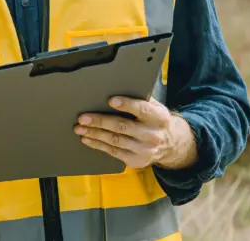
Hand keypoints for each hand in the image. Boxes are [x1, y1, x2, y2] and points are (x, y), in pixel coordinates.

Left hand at [74, 96, 197, 169]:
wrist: (169, 144)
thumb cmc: (153, 119)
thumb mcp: (154, 107)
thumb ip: (140, 98)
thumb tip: (114, 87)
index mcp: (159, 117)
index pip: (142, 109)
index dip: (127, 105)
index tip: (110, 100)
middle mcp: (153, 135)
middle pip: (123, 126)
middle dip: (100, 121)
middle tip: (83, 117)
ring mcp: (145, 150)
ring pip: (115, 140)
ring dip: (95, 134)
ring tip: (80, 128)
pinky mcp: (136, 161)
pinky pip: (113, 152)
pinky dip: (98, 144)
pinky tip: (87, 138)